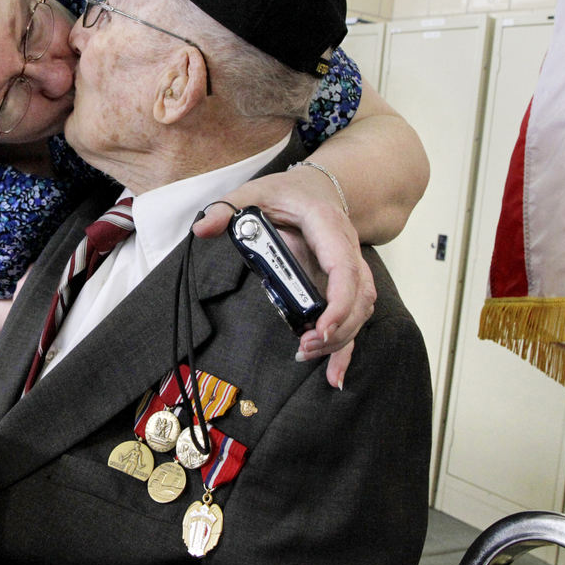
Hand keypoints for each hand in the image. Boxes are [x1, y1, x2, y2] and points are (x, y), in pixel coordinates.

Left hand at [192, 169, 375, 388]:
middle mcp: (346, 248)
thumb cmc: (288, 192)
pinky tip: (334, 376)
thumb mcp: (254, 192)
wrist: (318, 188)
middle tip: (305, 347)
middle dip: (338, 328)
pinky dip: (346, 347)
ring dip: (341, 338)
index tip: (321, 328)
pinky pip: (354, 317)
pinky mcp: (344, 285)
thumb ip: (228, 209)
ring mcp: (349, 268)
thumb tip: (203, 228)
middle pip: (359, 296)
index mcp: (326, 225)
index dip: (338, 301)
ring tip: (307, 354)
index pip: (343, 266)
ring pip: (361, 309)